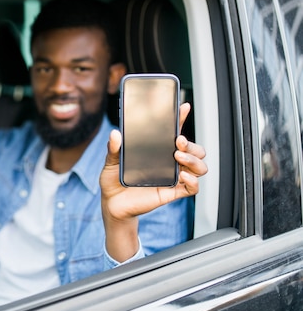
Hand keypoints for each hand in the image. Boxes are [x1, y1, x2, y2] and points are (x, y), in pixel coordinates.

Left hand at [100, 102, 207, 260]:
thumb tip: (114, 133)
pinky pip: (192, 187)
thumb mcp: (110, 162)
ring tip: (178, 157)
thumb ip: (113, 149)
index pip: (174, 131)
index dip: (181, 118)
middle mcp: (168, 161)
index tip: (184, 106)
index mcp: (157, 150)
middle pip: (195, 149)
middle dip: (191, 143)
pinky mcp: (171, 192)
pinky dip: (193, 181)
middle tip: (177, 142)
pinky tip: (182, 176)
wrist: (112, 204)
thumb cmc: (114, 180)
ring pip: (199, 166)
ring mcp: (172, 177)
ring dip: (194, 159)